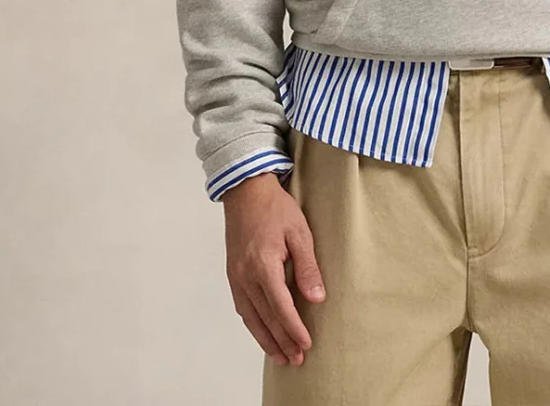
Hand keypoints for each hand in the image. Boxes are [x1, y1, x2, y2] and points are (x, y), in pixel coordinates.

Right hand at [222, 171, 326, 365]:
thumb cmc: (275, 208)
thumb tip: (317, 299)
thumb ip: (307, 267)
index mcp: (263, 266)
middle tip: (296, 359)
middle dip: (281, 341)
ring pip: (251, 317)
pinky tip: (262, 332)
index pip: (281, 307)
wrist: (246, 190)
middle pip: (265, 318)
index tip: (307, 345)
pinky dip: (253, 324)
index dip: (294, 329)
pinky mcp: (232, 273)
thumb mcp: (299, 232)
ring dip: (265, 339)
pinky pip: (242, 307)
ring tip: (280, 356)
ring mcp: (236, 276)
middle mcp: (245, 276)